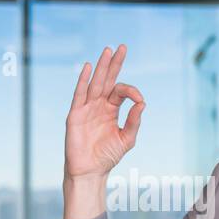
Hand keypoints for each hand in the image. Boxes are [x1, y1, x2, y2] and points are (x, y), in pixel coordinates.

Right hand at [64, 44, 143, 179]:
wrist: (90, 171)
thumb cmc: (107, 156)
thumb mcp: (127, 139)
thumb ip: (134, 121)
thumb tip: (142, 103)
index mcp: (111, 109)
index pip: (121, 91)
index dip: (131, 91)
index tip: (139, 100)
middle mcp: (98, 105)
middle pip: (107, 79)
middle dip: (115, 64)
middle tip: (122, 47)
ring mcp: (86, 108)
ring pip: (95, 83)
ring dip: (102, 67)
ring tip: (108, 50)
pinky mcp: (75, 114)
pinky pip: (79, 94)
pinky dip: (83, 80)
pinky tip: (89, 67)